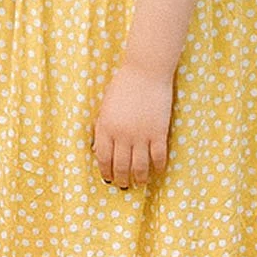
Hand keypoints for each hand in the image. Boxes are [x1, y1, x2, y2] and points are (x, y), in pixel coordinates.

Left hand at [90, 62, 171, 189]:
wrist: (145, 71)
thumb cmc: (123, 85)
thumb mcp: (106, 106)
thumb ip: (102, 127)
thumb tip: (98, 149)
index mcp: (105, 127)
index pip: (102, 157)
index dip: (105, 171)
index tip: (108, 178)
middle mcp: (122, 134)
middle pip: (120, 166)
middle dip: (121, 179)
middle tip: (124, 185)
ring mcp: (141, 135)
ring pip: (139, 166)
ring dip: (139, 178)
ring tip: (140, 183)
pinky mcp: (158, 132)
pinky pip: (158, 157)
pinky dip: (158, 167)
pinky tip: (157, 171)